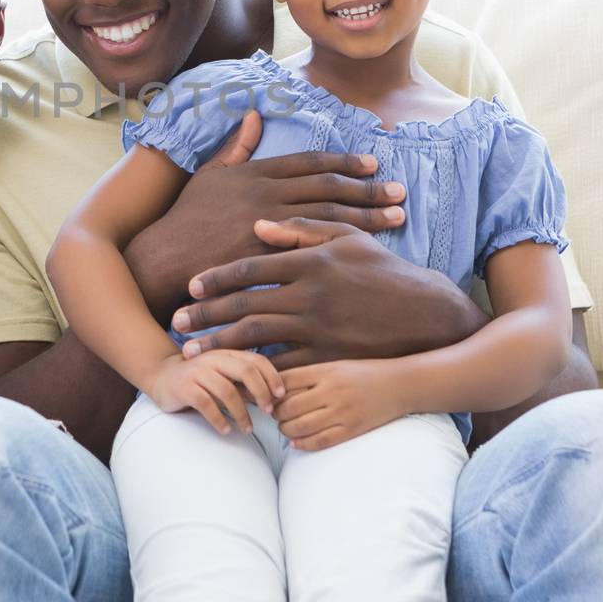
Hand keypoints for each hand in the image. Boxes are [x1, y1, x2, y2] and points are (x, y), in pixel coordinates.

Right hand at [124, 111, 404, 313]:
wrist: (167, 255)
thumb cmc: (187, 215)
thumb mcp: (209, 173)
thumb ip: (236, 146)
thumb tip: (252, 115)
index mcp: (257, 172)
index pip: (310, 163)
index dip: (344, 161)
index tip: (372, 163)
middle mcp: (267, 194)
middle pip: (328, 188)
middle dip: (368, 190)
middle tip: (399, 192)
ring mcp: (271, 224)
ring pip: (329, 217)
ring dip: (367, 217)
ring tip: (397, 218)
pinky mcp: (270, 254)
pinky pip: (314, 248)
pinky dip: (343, 246)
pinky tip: (366, 249)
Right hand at [145, 349, 285, 434]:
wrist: (161, 376)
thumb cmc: (199, 379)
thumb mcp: (223, 375)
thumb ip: (244, 382)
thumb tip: (274, 398)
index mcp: (226, 353)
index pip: (256, 360)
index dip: (272, 376)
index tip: (281, 396)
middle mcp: (213, 358)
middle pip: (245, 371)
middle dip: (261, 392)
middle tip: (269, 412)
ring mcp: (197, 372)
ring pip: (227, 391)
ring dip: (241, 413)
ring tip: (247, 429)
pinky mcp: (183, 387)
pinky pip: (206, 404)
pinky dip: (219, 420)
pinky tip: (225, 430)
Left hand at [174, 220, 482, 367]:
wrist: (426, 315)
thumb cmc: (383, 271)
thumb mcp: (347, 239)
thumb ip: (301, 231)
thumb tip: (257, 226)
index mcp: (310, 260)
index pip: (250, 267)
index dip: (216, 277)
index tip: (192, 285)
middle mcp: (309, 294)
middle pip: (243, 304)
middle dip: (205, 314)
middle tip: (176, 321)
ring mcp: (318, 328)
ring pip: (255, 338)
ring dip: (218, 346)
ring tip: (192, 353)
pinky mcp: (328, 356)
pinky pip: (283, 366)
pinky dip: (255, 371)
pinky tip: (232, 375)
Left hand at [273, 358, 409, 450]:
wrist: (400, 385)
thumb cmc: (364, 373)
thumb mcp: (336, 366)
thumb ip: (310, 375)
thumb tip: (278, 386)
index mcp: (326, 371)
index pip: (285, 381)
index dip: (270, 391)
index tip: (266, 397)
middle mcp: (332, 390)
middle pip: (288, 406)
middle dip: (275, 414)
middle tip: (274, 415)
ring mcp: (342, 411)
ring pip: (301, 426)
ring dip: (285, 430)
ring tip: (284, 428)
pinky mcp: (352, 429)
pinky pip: (320, 441)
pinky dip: (303, 444)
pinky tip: (295, 442)